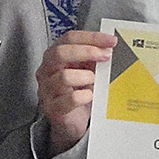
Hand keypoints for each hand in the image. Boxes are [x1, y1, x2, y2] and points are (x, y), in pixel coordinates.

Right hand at [36, 30, 116, 154]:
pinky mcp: (52, 108)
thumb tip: (111, 48)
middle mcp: (47, 70)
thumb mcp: (87, 70)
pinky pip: (69, 99)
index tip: (111, 41)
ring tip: (95, 81)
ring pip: (64, 77)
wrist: (71, 120)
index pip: (69, 38)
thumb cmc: (78, 90)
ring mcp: (47, 89)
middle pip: (61, 53)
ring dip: (86, 77)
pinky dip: (84, 96)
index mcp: (55, 55)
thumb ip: (95, 58)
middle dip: (87, 52)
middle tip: (106, 56)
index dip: (91, 37)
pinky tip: (90, 96)